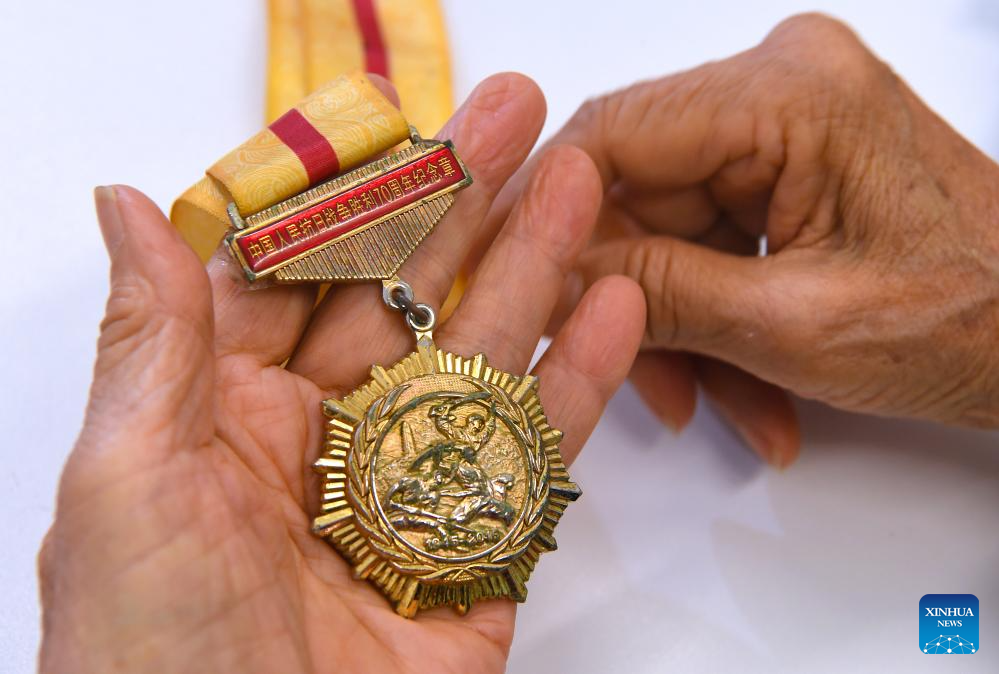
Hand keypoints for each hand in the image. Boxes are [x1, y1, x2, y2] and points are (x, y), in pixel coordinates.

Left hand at [38, 74, 644, 673]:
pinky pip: (532, 461)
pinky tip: (614, 311)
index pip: (305, 277)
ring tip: (583, 189)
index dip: (361, 196)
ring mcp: (406, 497)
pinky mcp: (475, 561)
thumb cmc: (149, 661)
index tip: (417, 125)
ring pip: (478, 364)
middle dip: (467, 209)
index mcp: (227, 416)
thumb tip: (125, 204)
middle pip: (406, 302)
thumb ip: (154, 340)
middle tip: (524, 124)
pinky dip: (577, 385)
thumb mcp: (128, 480)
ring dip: (533, 273)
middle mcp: (322, 445)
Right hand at [499, 13, 998, 465]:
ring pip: (672, 228)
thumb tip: (549, 281)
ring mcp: (786, 124)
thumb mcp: (793, 327)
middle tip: (651, 385)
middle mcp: (781, 86)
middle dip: (637, 299)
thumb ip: (657, 294)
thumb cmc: (973, 323)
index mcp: (788, 94)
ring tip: (723, 405)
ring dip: (682, 324)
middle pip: (639, 191)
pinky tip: (749, 384)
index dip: (548, 217)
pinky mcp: (791, 162)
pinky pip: (713, 238)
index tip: (520, 289)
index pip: (611, 134)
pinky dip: (718, 314)